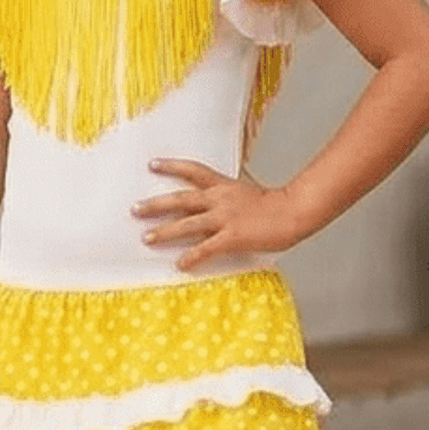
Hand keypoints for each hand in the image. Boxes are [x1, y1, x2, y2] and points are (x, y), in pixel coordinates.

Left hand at [133, 159, 307, 271]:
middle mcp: (219, 199)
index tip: (152, 165)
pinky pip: (205, 248)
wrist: (294, 212)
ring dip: (164, 231)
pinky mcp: (231, 237)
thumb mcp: (249, 189)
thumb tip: (223, 192)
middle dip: (155, 205)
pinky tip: (180, 264)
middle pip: (180, 199)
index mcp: (224, 185)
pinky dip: (191, 257)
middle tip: (134, 209)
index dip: (171, 167)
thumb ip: (232, 190)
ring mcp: (224, 218)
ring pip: (187, 224)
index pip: (192, 170)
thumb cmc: (275, 204)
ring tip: (146, 238)